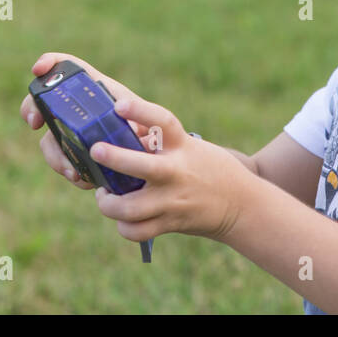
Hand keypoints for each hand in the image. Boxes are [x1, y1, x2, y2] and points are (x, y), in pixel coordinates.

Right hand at [20, 52, 148, 190]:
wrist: (157, 161)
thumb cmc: (152, 130)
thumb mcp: (149, 117)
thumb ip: (140, 112)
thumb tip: (123, 112)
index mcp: (95, 90)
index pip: (66, 67)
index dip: (49, 63)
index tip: (37, 70)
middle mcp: (80, 109)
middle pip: (43, 102)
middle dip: (31, 109)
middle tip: (34, 123)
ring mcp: (73, 132)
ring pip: (49, 138)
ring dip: (55, 154)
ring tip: (72, 170)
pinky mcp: (76, 155)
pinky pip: (62, 162)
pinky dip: (68, 170)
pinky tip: (82, 178)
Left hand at [89, 93, 252, 243]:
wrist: (241, 205)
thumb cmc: (209, 168)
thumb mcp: (190, 146)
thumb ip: (160, 141)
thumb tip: (123, 131)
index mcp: (183, 146)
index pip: (162, 121)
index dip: (139, 110)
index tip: (118, 105)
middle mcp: (176, 172)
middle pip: (141, 166)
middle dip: (114, 159)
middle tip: (96, 151)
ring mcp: (172, 201)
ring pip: (130, 209)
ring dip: (108, 203)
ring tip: (104, 195)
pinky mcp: (170, 223)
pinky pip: (137, 231)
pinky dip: (124, 226)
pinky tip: (122, 217)